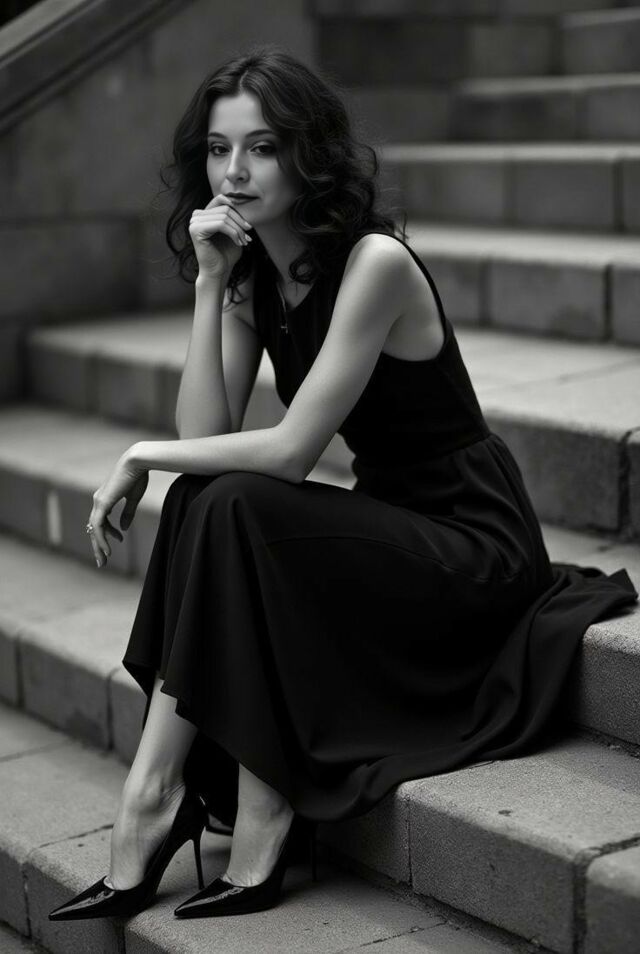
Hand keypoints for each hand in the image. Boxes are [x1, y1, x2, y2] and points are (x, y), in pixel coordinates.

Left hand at [87, 449, 148, 566]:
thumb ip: (127, 513)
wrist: (137, 462)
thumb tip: (123, 528)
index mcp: (105, 498)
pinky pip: (99, 526)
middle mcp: (98, 501)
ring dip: (98, 546)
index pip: (102, 521)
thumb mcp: (133, 498)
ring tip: (103, 560)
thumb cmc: (138, 476)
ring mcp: (99, 502)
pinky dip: (102, 539)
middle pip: (95, 528)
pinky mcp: (102, 503)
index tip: (120, 540)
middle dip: (98, 545)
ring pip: (94, 530)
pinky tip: (107, 550)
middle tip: (102, 561)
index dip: (109, 533)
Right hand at [189, 194, 253, 279]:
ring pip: (224, 216)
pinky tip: (239, 243)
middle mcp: (196, 216)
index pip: (221, 200)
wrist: (219, 272)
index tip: (247, 226)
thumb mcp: (233, 232)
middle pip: (224, 209)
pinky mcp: (196, 230)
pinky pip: (221, 224)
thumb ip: (233, 217)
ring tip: (244, 241)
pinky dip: (233, 233)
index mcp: (203, 214)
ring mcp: (194, 222)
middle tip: (248, 237)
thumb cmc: (226, 254)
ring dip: (238, 230)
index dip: (237, 209)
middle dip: (240, 222)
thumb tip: (240, 200)